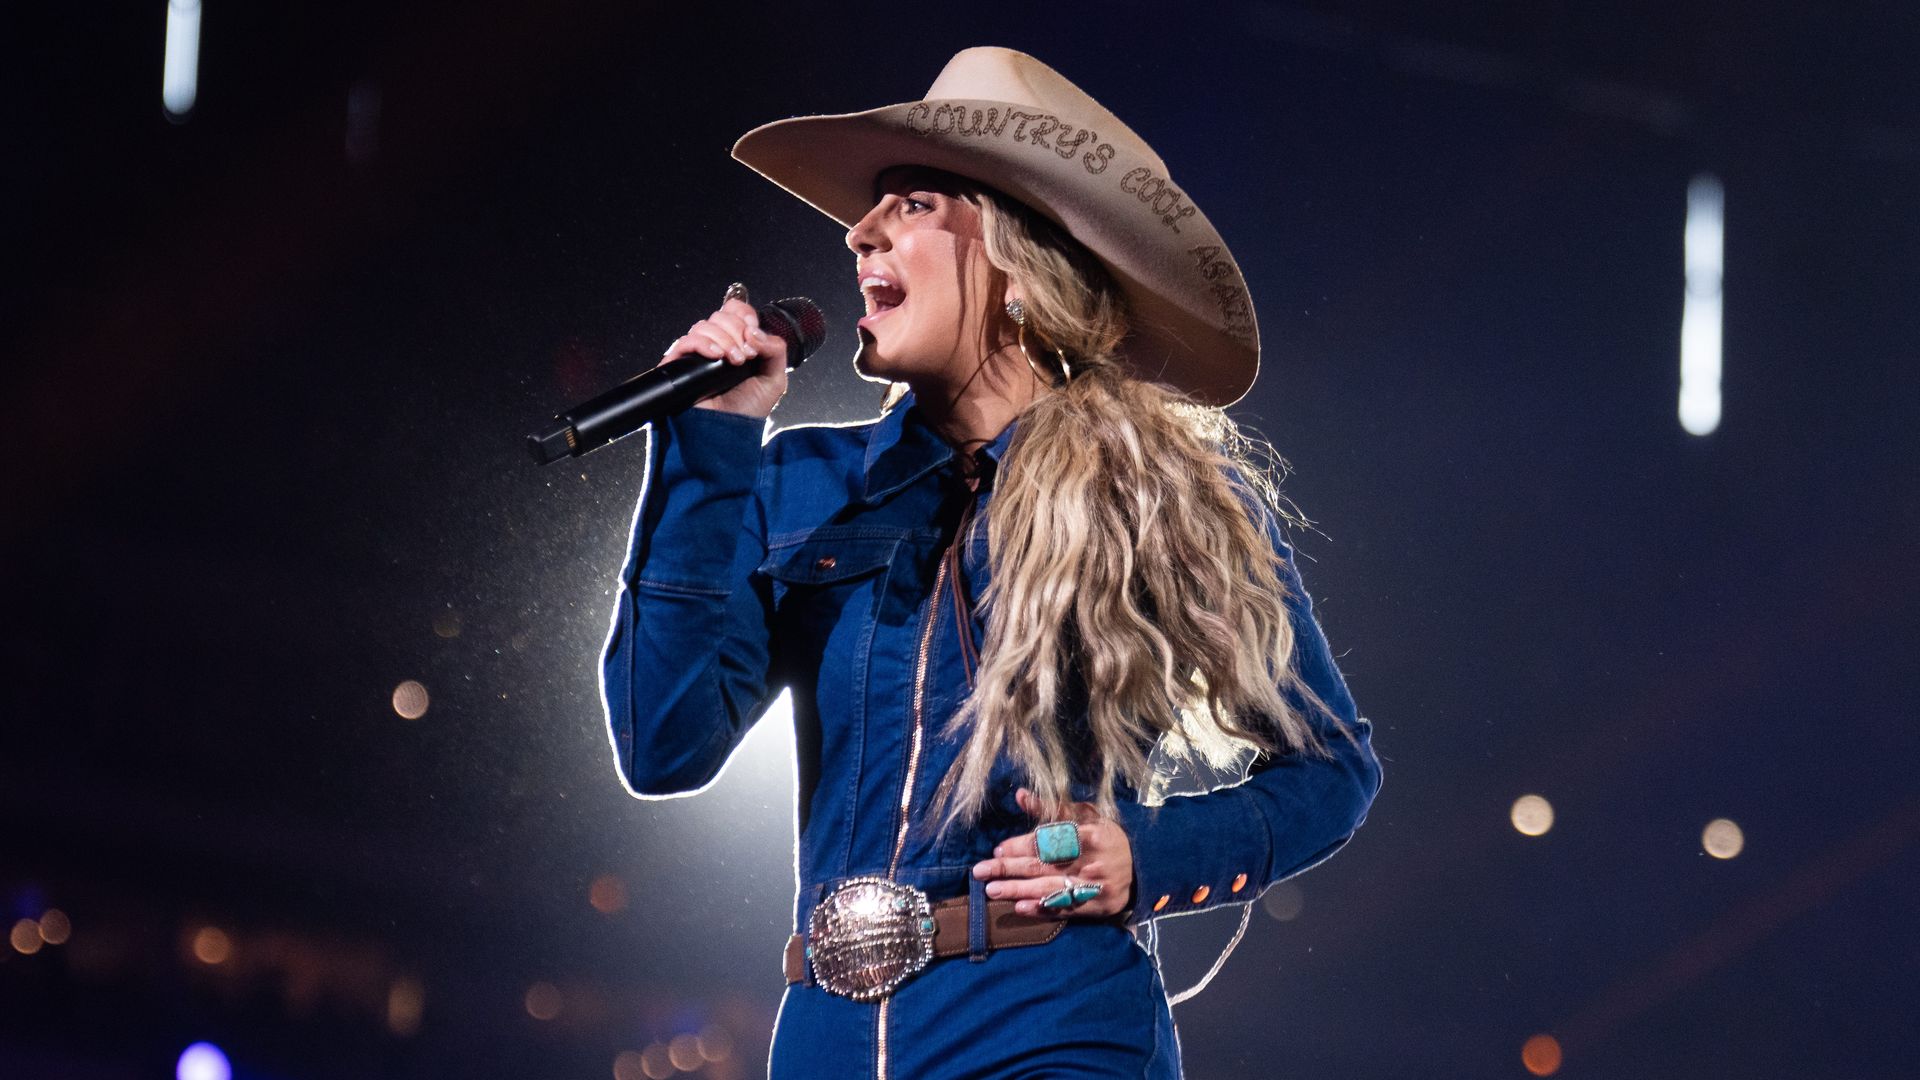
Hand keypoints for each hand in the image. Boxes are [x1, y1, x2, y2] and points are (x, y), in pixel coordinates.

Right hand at [664, 285, 788, 419]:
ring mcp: (697, 354)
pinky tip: (716, 356)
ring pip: (704, 325)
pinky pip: (685, 341)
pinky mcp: (680, 365)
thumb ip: (775, 349)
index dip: (744, 315)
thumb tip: (754, 332)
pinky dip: (703, 344)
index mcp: (736, 343)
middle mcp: (716, 345)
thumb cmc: (747, 411)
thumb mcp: (774, 379)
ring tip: (733, 363)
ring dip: (724, 340)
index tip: (753, 335)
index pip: (735, 310)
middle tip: (745, 356)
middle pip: (720, 316)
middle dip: (737, 332)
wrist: (728, 433)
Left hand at [971, 788, 1133, 918]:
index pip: (1048, 842)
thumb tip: (1021, 795)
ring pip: (1050, 889)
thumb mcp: (1086, 816)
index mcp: (1090, 835)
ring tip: (991, 891)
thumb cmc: (1107, 837)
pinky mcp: (1096, 907)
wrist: (1142, 867)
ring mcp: (1094, 888)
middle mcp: (1091, 862)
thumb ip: (1052, 808)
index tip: (997, 849)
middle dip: (1009, 869)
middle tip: (981, 871)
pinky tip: (1020, 908)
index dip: (1020, 846)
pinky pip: (1064, 909)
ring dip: (1018, 891)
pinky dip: (1042, 910)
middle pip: (1043, 866)